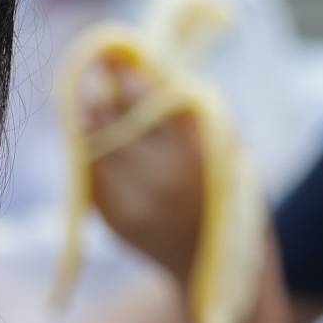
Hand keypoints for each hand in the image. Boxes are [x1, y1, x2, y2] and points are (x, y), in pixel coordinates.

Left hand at [76, 54, 207, 287]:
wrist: (214, 265)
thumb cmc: (229, 196)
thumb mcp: (230, 151)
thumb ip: (195, 115)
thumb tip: (154, 69)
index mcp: (195, 155)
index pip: (148, 101)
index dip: (128, 77)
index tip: (120, 56)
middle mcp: (160, 178)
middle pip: (113, 120)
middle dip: (104, 92)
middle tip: (102, 71)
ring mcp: (132, 201)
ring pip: (94, 144)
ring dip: (92, 118)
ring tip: (98, 103)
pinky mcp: (113, 219)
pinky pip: (92, 172)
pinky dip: (93, 150)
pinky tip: (100, 138)